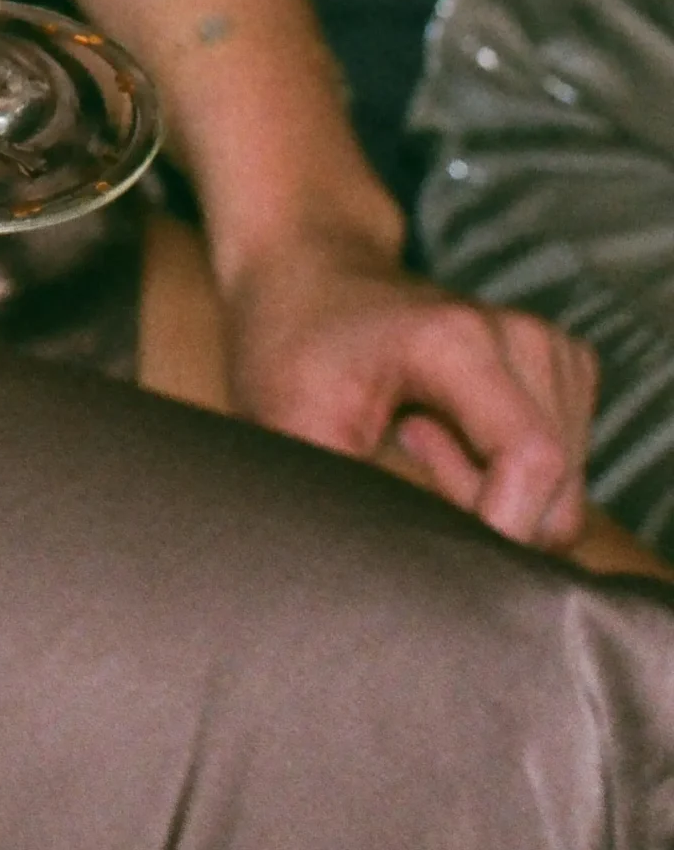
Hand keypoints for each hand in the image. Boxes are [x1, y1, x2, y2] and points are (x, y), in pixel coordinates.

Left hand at [223, 235, 595, 550]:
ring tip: (413, 436)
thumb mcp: (286, 425)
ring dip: (492, 492)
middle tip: (401, 453)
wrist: (304, 269)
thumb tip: (384, 580)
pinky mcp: (562, 366)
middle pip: (556, 491)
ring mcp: (551, 349)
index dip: (499, 529)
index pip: (532, 463)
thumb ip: (343, 501)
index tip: (434, 547)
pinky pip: (562, 467)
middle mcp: (523, 338)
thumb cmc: (286, 346)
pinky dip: (506, 472)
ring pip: (562, 489)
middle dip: (483, 512)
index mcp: (459, 342)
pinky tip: (445, 429)